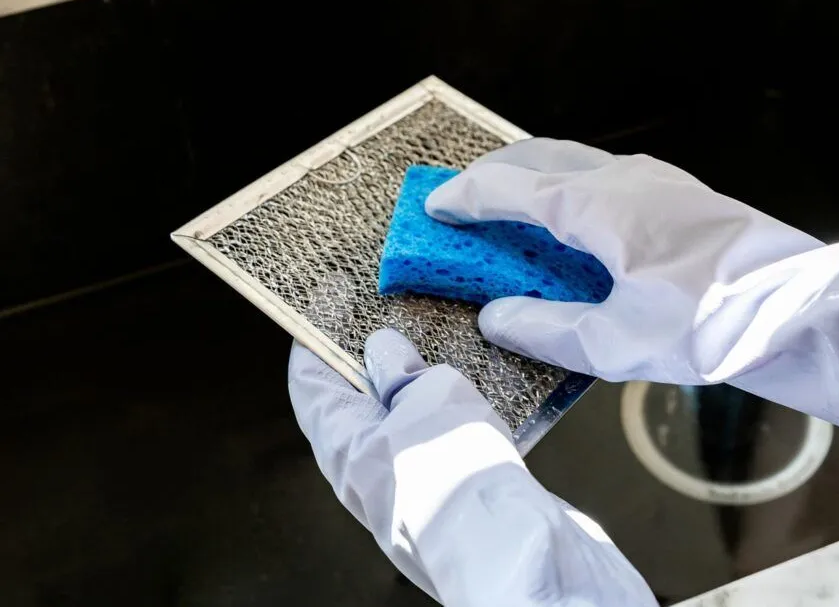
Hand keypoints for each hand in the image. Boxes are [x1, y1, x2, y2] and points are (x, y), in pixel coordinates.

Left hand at [288, 328, 656, 606]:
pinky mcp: (451, 500)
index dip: (316, 335)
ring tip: (440, 346)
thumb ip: (404, 371)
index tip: (329, 298)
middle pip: (354, 404)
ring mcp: (409, 491)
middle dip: (370, 358)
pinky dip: (451, 417)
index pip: (309, 381)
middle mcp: (367, 474)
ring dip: (418, 386)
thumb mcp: (429, 397)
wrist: (517, 554)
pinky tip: (477, 394)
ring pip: (403, 426)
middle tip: (390, 315)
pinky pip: (441, 448)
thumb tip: (384, 353)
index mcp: (343, 446)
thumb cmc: (460, 480)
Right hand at [426, 138, 838, 467]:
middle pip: (539, 159)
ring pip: (575, 162)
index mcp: (597, 205)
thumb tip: (494, 316)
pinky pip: (604, 175)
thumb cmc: (709, 325)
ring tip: (509, 213)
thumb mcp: (616, 343)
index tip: (432, 207)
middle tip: (463, 205)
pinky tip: (573, 226)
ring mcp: (655, 179)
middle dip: (494, 177)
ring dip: (532, 179)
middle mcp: (621, 178)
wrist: (801, 309)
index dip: (465, 198)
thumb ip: (546, 328)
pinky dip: (568, 188)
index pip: (511, 189)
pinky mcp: (678, 194)